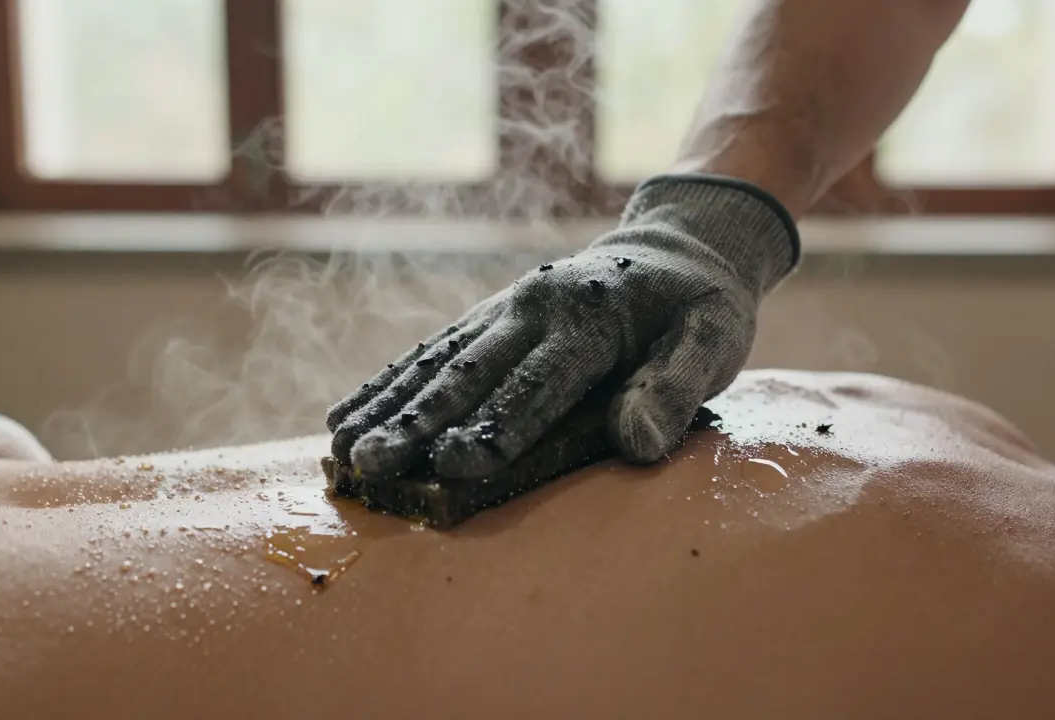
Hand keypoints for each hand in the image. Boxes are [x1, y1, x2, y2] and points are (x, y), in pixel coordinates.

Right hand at [326, 175, 798, 479]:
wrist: (678, 243)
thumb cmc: (700, 306)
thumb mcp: (714, 340)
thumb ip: (676, 388)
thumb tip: (636, 445)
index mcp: (590, 317)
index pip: (537, 383)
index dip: (496, 426)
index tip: (454, 465)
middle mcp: (534, 307)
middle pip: (469, 373)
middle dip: (418, 422)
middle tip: (372, 464)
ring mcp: (505, 308)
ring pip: (435, 362)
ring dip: (387, 406)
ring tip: (340, 448)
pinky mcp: (489, 317)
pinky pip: (430, 351)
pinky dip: (386, 384)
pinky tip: (345, 413)